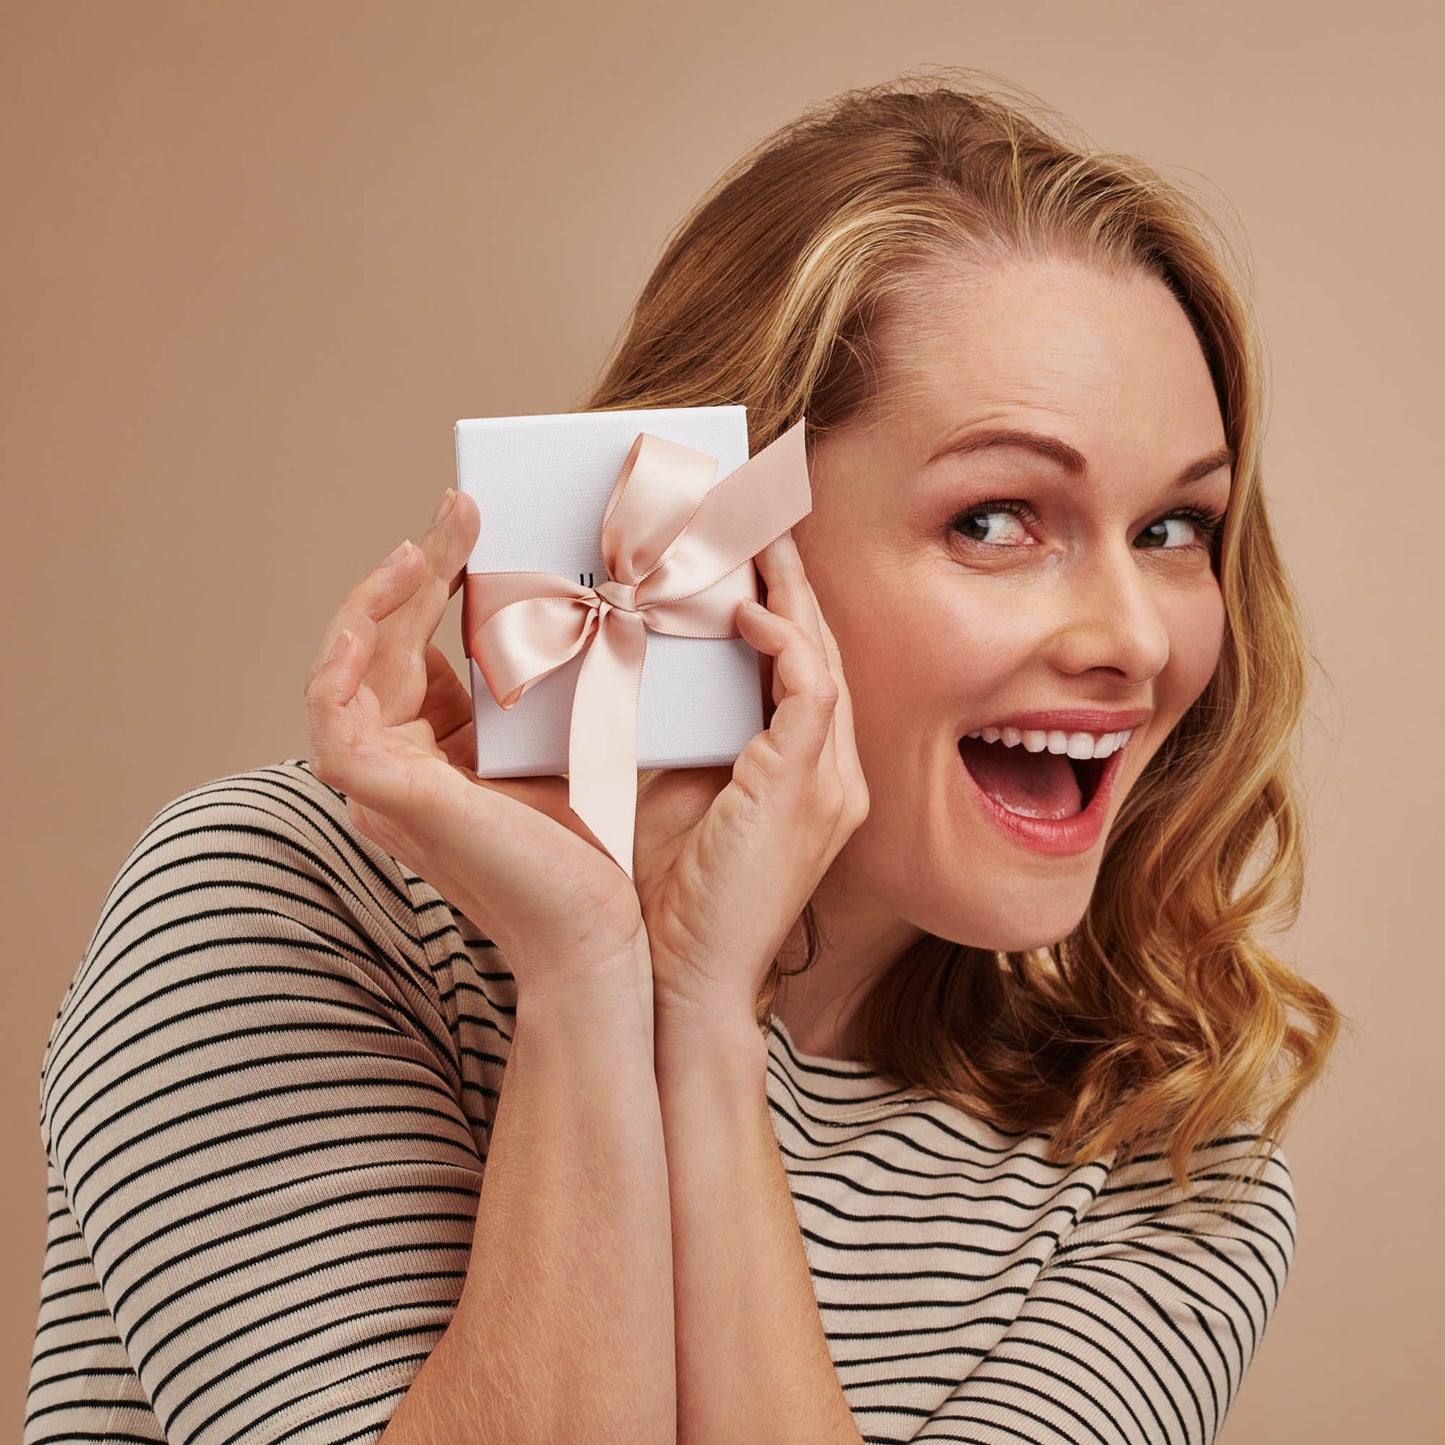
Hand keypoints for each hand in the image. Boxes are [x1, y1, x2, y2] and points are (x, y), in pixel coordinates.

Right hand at [303, 488, 650, 996]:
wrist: (601, 929)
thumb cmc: (592, 848)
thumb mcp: (564, 736)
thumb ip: (546, 680)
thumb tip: (581, 598)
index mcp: (437, 753)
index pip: (415, 648)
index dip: (436, 581)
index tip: (477, 523)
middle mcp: (400, 765)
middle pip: (382, 644)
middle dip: (417, 568)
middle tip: (462, 508)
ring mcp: (385, 783)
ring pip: (346, 668)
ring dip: (377, 598)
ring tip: (421, 545)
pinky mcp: (385, 796)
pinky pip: (332, 720)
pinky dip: (338, 665)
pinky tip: (372, 621)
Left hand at [632, 529, 869, 1026]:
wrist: (686, 981)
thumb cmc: (680, 899)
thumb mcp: (689, 797)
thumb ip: (697, 737)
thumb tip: (661, 671)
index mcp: (812, 777)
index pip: (806, 669)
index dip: (785, 606)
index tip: (749, 550)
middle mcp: (836, 773)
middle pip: (823, 648)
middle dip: (792, 578)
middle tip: (758, 511)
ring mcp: (833, 781)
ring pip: (822, 656)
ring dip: (787, 591)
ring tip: (751, 531)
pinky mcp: (809, 788)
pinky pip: (810, 690)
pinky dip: (781, 643)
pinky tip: (742, 611)